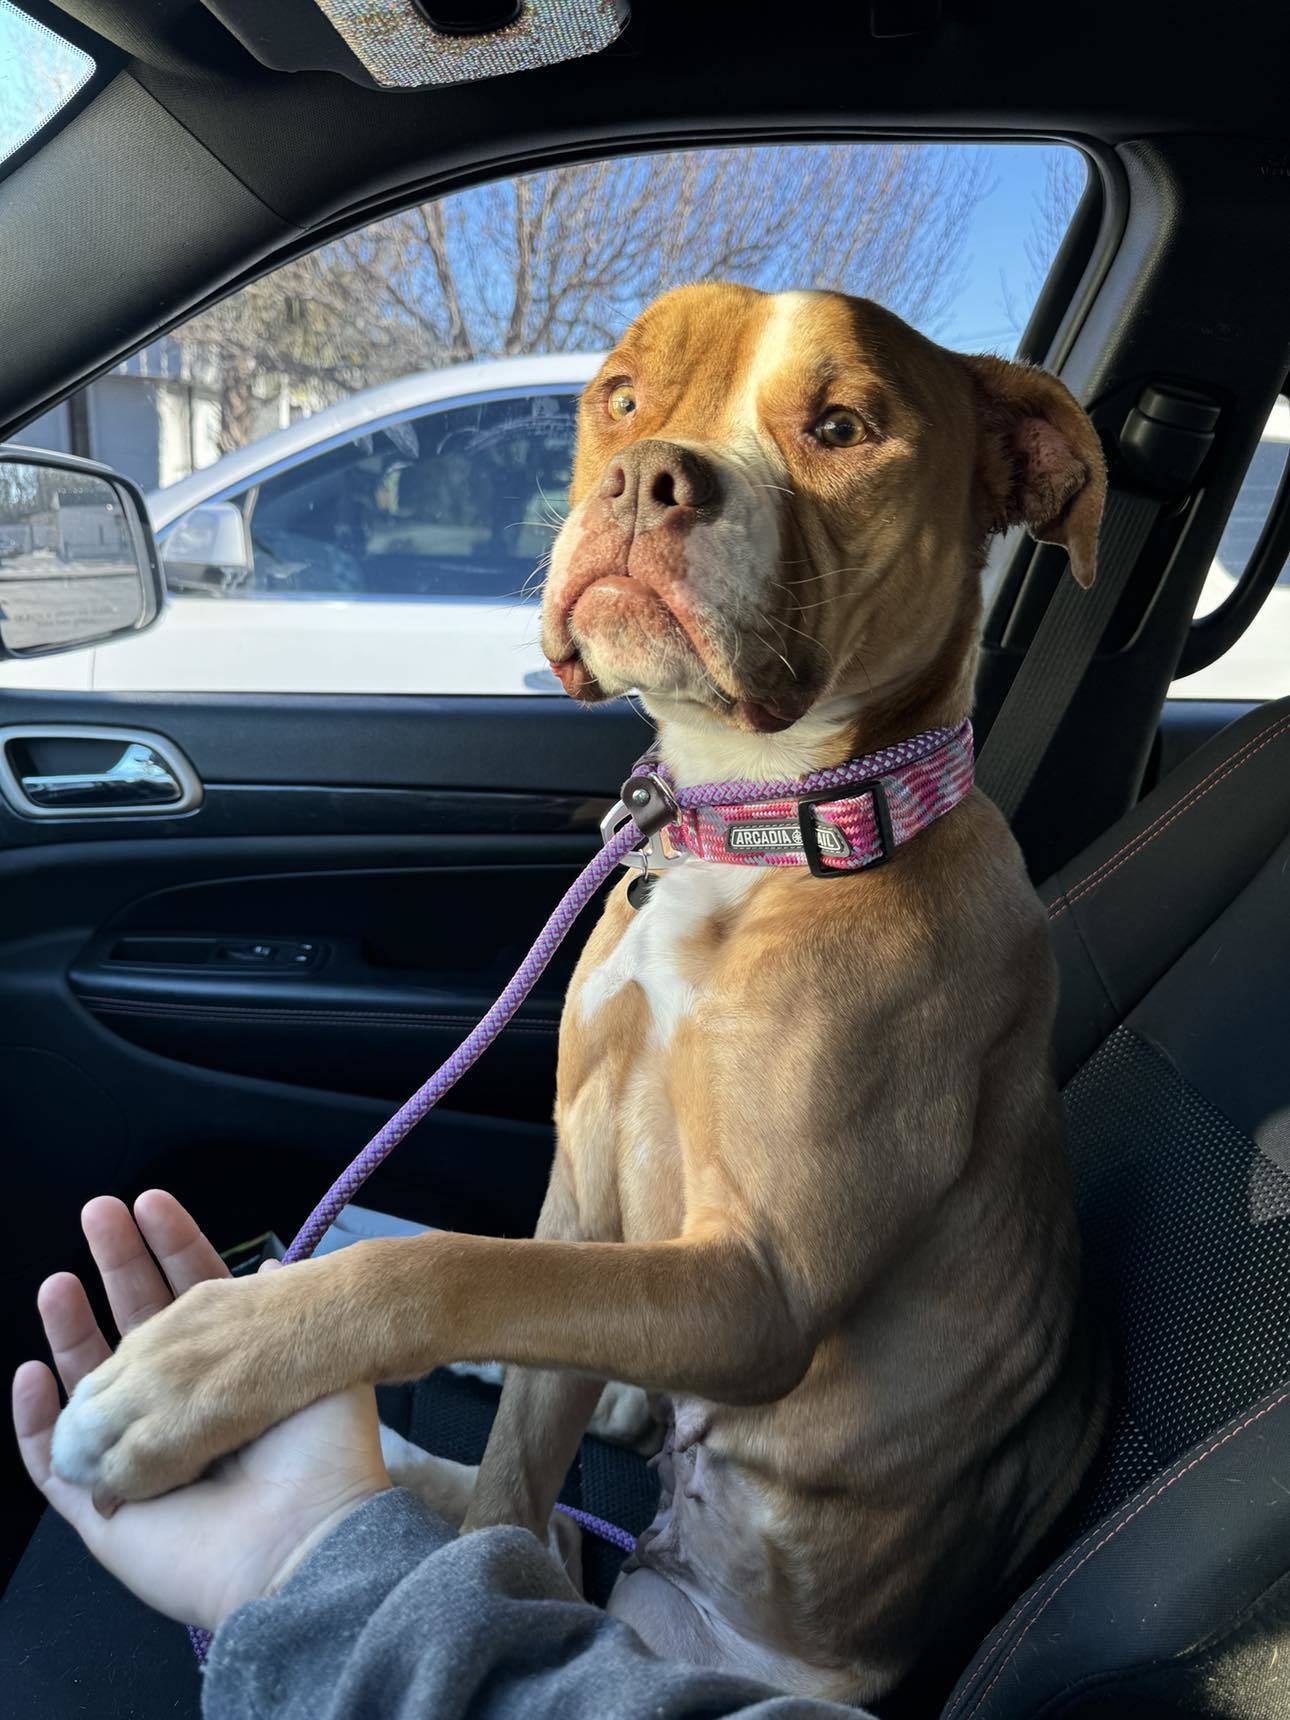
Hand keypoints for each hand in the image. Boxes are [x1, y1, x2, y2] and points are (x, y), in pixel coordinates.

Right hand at [12, 1191, 389, 1631]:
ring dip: (69, 1333)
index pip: (193, 1301)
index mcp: (235, 1377)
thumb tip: (266, 1269)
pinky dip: (31, 1420)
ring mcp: (142, 1460)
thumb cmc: (322, 1453)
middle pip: (136, 1332)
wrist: (304, 1533)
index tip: (151, 1202)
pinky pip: (50, 1465)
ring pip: (88, 1389)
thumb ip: (284, 1318)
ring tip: (56, 1280)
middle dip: (116, 1270)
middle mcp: (185, 1413)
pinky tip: (27, 1374)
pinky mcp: (107, 1511)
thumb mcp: (316, 1365)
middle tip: (98, 1214)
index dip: (172, 1251)